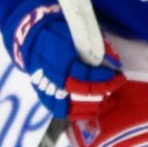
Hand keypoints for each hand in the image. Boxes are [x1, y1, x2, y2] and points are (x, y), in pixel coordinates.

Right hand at [8, 0, 120, 123]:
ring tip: (108, 101)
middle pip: (82, 92)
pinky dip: (78, 114)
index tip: (117, 75)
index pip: (86, 75)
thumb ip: (95, 48)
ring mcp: (46, 88)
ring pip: (72, 106)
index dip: (104, 78)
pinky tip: (91, 110)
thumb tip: (114, 63)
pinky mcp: (43, 95)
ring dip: (94, 106)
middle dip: (104, 91)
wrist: (30, 37)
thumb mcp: (77, 34)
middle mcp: (53, 76)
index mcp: (60, 59)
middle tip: (116, 86)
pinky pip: (61, 111)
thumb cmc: (57, 32)